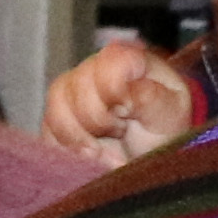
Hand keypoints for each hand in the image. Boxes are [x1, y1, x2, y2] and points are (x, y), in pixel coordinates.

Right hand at [41, 37, 200, 166]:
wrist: (147, 156)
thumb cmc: (162, 130)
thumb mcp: (169, 115)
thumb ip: (151, 98)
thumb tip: (128, 88)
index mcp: (125, 60)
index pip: (105, 63)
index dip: (112, 91)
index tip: (127, 113)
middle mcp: (93, 69)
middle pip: (77, 88)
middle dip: (99, 121)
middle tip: (121, 132)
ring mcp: (70, 93)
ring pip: (57, 111)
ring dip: (81, 139)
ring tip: (105, 150)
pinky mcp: (55, 120)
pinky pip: (48, 132)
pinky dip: (69, 150)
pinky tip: (91, 156)